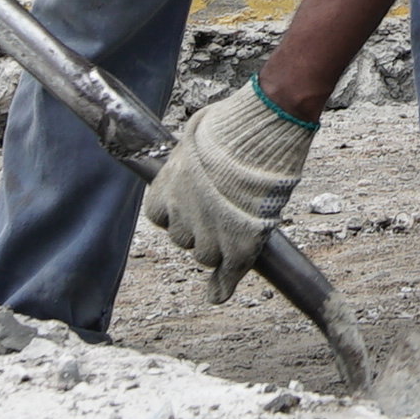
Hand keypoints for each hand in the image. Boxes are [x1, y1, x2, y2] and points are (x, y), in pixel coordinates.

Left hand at [149, 77, 314, 303]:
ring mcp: (210, 235)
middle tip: (223, 214)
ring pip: (206, 256)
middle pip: (183, 239)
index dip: (178, 213)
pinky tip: (219, 293)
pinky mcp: (239, 246)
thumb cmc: (232, 125)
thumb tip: (198, 147)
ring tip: (237, 233)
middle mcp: (181, 216)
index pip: (159, 216)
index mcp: (166, 190)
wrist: (259, 134)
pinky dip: (223, 286)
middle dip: (200, 230)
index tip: (193, 207)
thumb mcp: (197, 136)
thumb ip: (193, 155)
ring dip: (218, 249)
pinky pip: (227, 274)